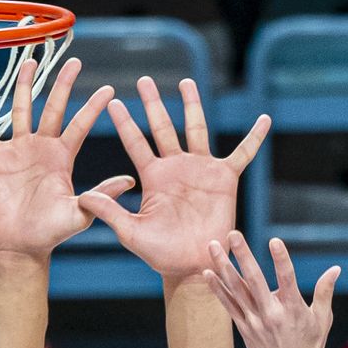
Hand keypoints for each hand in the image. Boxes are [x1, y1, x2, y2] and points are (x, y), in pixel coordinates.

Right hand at [0, 57, 132, 260]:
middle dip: (62, 85)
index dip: (93, 108)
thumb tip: (130, 180)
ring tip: (29, 62)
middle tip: (74, 60)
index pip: (79, 126)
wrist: (23, 245)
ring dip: (24, 87)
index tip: (108, 89)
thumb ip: (102, 195)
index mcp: (63, 158)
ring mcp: (19, 151)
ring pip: (21, 111)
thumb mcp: (80, 213)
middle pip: (53, 108)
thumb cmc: (52, 233)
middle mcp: (43, 148)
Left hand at [78, 77, 270, 283]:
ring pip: (196, 129)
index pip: (136, 143)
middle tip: (145, 81)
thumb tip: (83, 196)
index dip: (125, 123)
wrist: (194, 266)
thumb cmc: (162, 255)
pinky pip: (242, 153)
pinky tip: (264, 119)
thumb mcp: (131, 232)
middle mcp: (176, 168)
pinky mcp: (225, 179)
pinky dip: (254, 137)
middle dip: (154, 104)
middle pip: (163, 127)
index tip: (112, 102)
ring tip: (186, 82)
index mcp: (153, 177)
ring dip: (193, 105)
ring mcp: (201, 170)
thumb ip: (110, 211)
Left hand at [205, 233, 340, 347]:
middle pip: (254, 280)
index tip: (274, 241)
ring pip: (236, 290)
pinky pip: (228, 305)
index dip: (281, 259)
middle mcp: (271, 314)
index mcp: (293, 310)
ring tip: (212, 247)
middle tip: (233, 234)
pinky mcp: (244, 328)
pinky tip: (207, 273)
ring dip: (223, 266)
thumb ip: (324, 292)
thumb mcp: (322, 320)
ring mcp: (254, 321)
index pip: (287, 279)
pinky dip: (217, 289)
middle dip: (243, 255)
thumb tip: (335, 269)